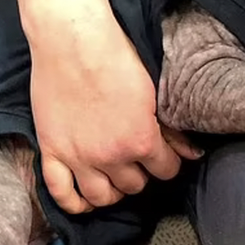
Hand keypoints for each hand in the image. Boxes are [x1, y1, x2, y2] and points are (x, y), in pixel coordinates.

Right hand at [28, 9, 203, 212]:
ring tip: (115, 177)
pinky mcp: (51, 150)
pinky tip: (85, 200)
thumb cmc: (117, 59)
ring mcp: (78, 157)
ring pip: (101, 196)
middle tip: (136, 159)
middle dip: (140, 173)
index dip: (167, 163)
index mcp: (141, 141)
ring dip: (112, 190)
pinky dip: (73, 203)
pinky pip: (61, 192)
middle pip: (134, 185)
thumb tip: (193, 154)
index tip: (164, 155)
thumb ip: (172, 130)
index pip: (166, 171)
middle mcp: (111, 156)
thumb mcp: (154, 94)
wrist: (73, 41)